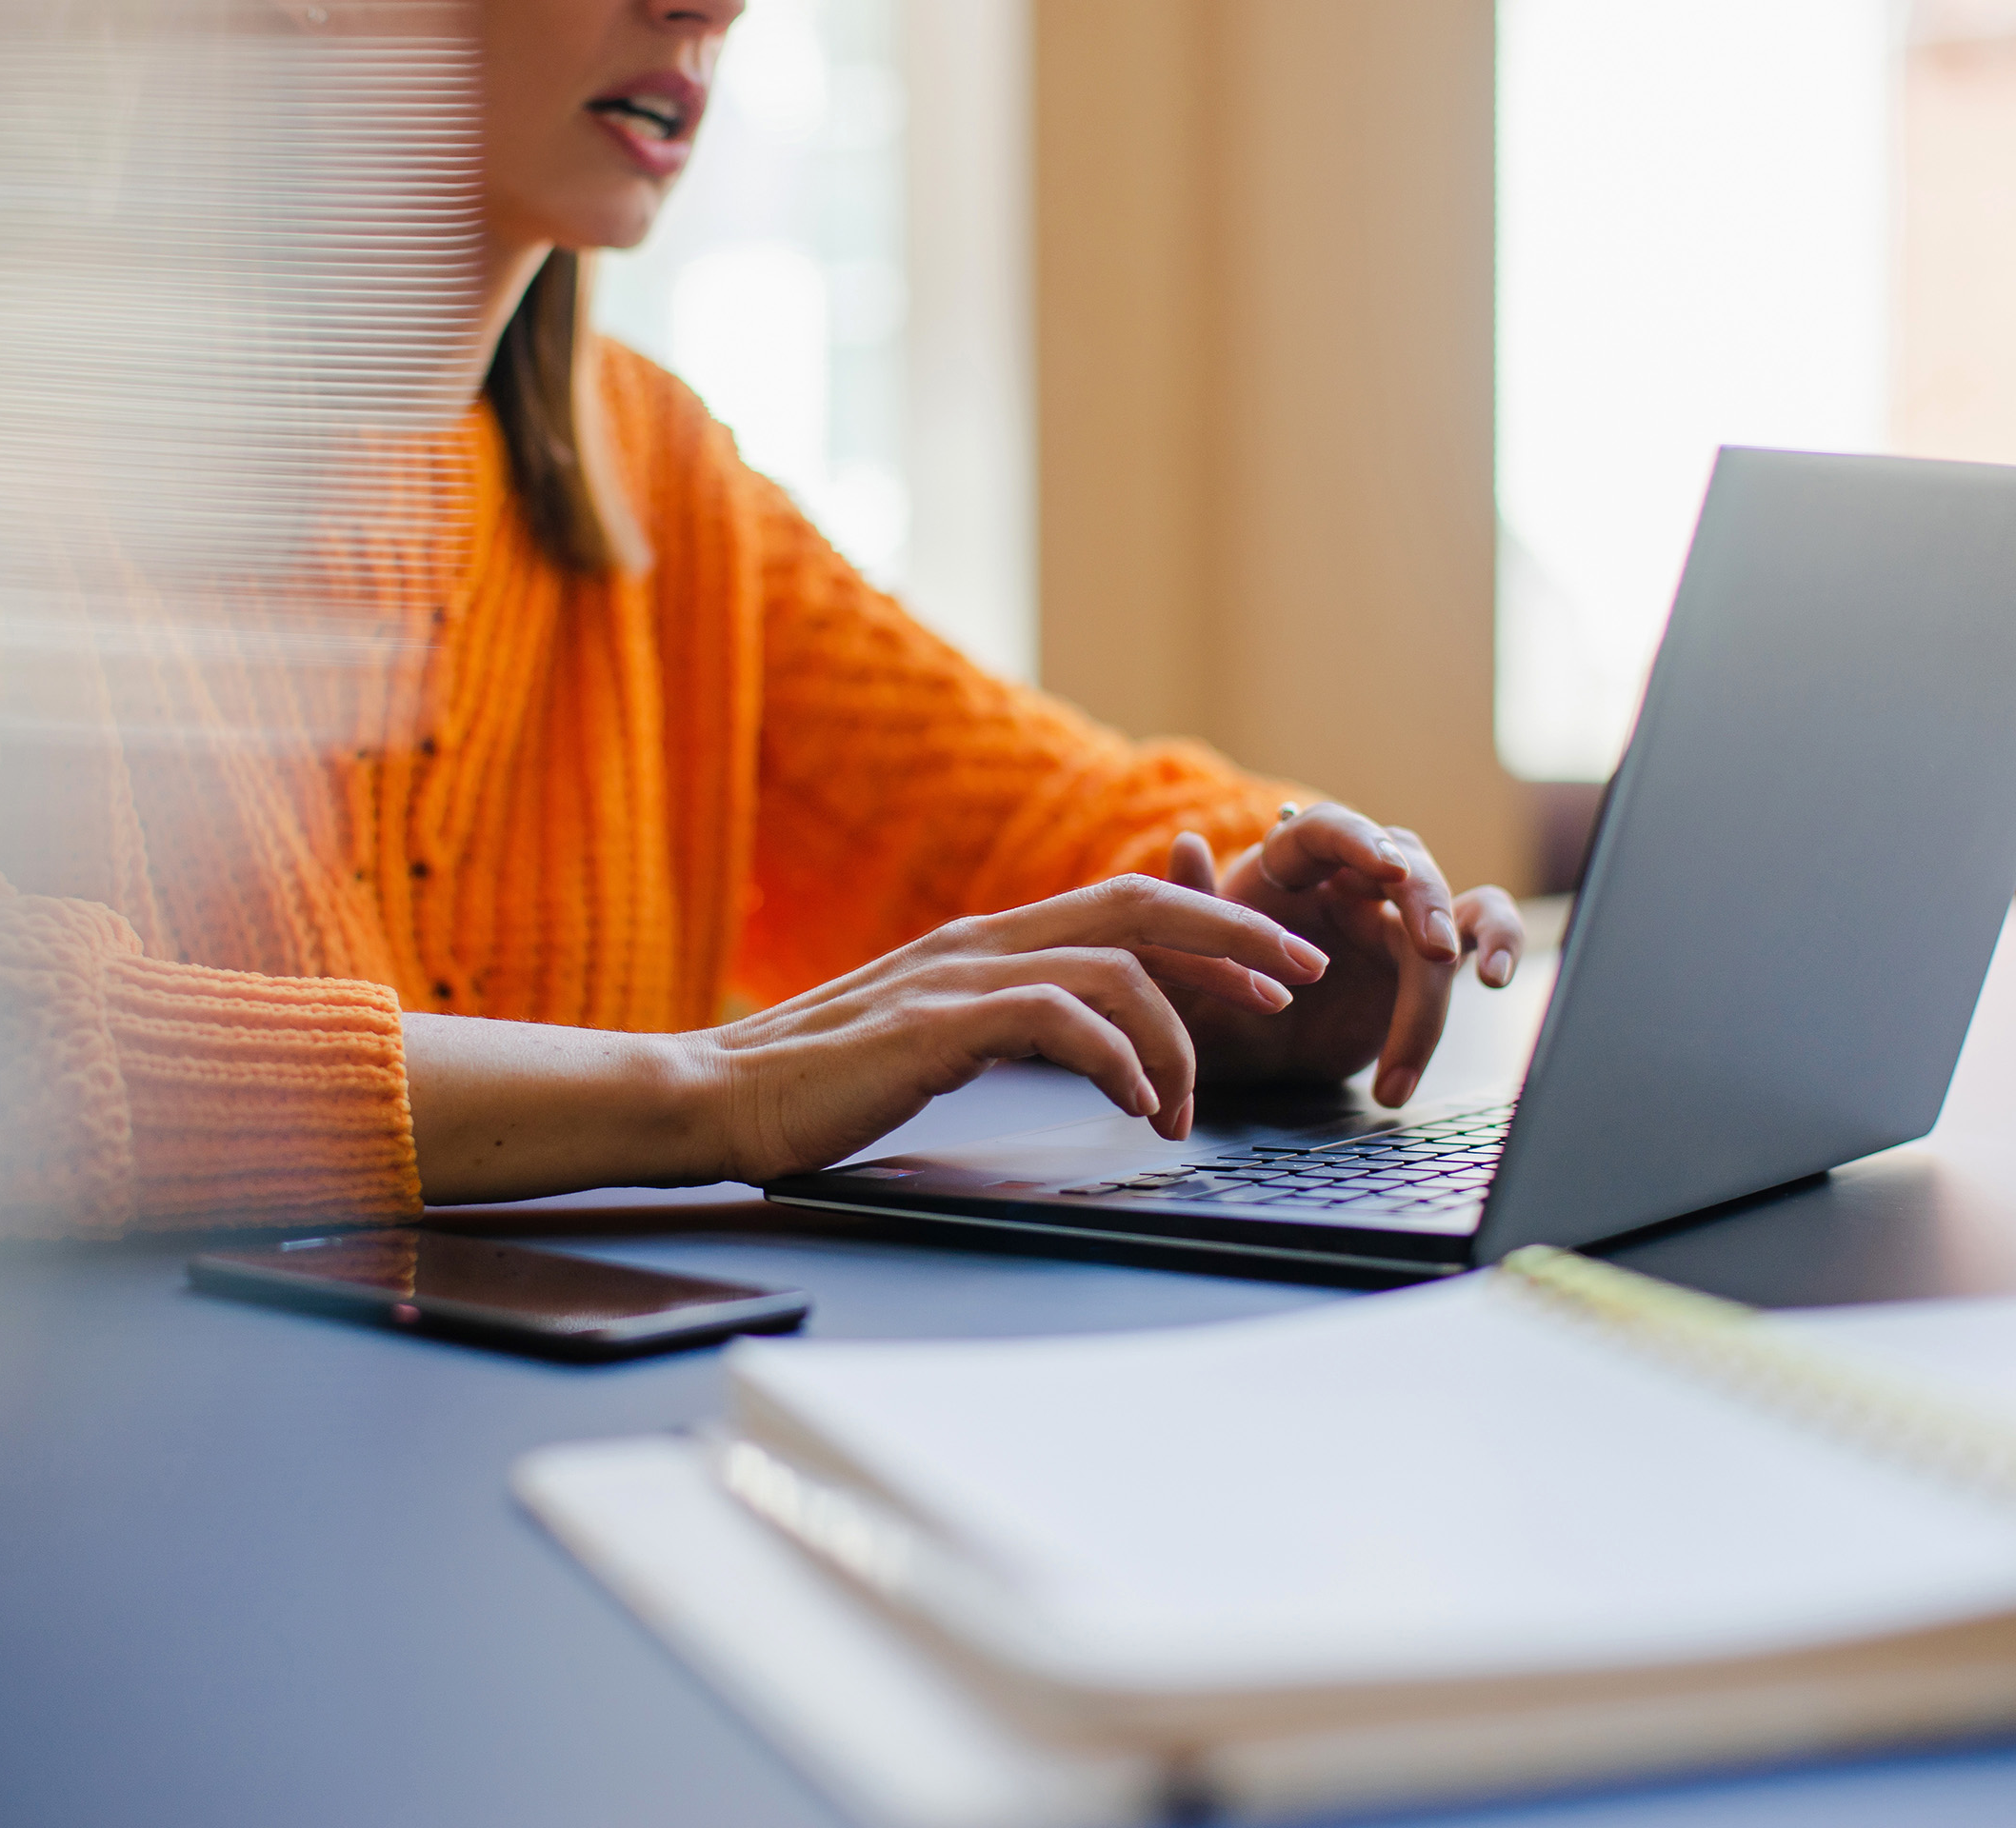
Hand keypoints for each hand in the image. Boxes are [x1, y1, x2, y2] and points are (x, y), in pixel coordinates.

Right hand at [691, 875, 1327, 1177]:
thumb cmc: (820, 1085)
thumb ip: (1007, 1024)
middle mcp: (982, 941)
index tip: (1275, 967)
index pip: (1127, 906)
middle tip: (1300, 979)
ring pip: (1116, 968)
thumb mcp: (938, 1041)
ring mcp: (958, 976)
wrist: (715, 1099)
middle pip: (1143, 907)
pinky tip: (1137, 1107)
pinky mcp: (937, 1024)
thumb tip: (1090, 1042)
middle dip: (1236, 938)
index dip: (1214, 927)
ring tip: (1186, 1107)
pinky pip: (1059, 1019)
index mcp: (987, 941)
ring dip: (1177, 1038)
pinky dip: (1118, 1058)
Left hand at [1162, 803, 1524, 1107]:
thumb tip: (1186, 844)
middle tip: (1435, 952)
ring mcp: (1391, 915)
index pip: (1325, 831)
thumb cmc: (1212, 995)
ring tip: (1490, 978)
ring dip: (1479, 935)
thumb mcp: (1187, 963)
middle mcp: (1347, 878)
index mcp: (1287, 865)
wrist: (1242, 1049)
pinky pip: (1479, 936)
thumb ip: (1190, 905)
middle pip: (1403, 867)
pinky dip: (1500, 946)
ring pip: (1453, 904)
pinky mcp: (1424, 957)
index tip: (1387, 868)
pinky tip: (1500, 978)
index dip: (1358, 841)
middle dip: (1426, 905)